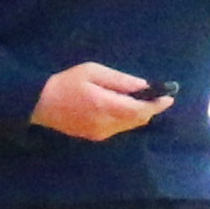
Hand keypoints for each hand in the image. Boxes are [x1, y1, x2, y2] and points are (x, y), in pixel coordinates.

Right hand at [30, 61, 172, 140]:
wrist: (39, 103)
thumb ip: (119, 80)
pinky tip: (123, 106)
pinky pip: (119, 128)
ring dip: (138, 114)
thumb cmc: (66, 83)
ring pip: (129, 125)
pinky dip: (126, 118)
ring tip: (140, 98)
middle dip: (150, 109)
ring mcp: (100, 133)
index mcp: (105, 106)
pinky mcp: (94, 136)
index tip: (169, 97)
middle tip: (157, 95)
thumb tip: (143, 86)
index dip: (157, 105)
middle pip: (138, 120)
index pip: (140, 111)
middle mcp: (106, 124)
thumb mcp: (93, 72)